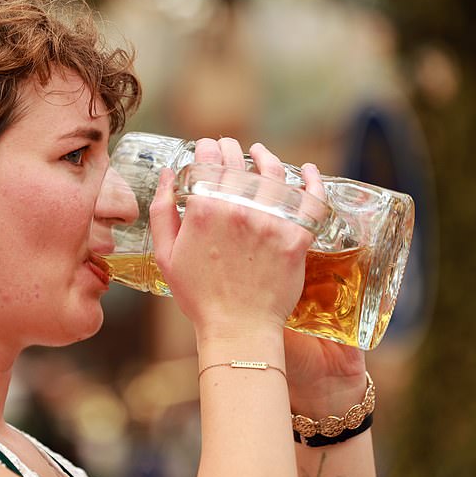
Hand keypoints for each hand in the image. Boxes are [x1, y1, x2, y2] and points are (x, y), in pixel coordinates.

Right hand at [148, 138, 316, 338]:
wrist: (238, 329)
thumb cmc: (199, 296)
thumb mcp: (166, 254)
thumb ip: (162, 211)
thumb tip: (167, 174)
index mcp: (206, 209)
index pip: (208, 158)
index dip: (206, 147)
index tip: (206, 147)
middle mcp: (240, 208)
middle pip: (238, 161)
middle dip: (231, 148)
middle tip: (229, 148)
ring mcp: (271, 221)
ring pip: (273, 173)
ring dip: (266, 156)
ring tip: (261, 153)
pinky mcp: (296, 237)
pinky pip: (311, 201)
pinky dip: (312, 181)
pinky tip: (309, 170)